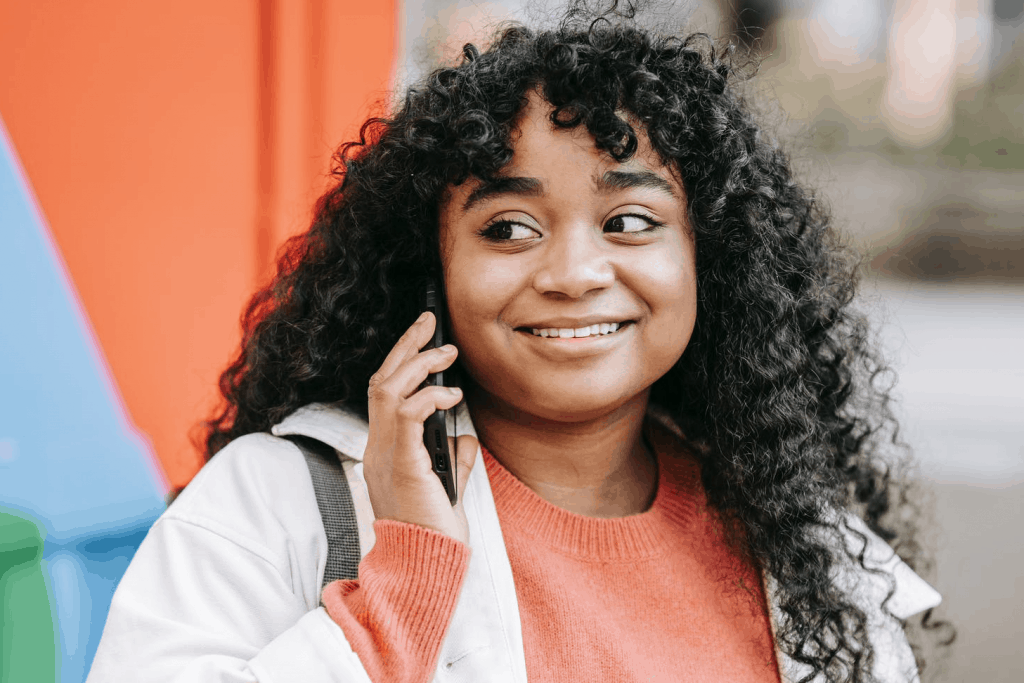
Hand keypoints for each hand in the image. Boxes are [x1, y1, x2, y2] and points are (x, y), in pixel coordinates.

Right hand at [363, 311, 478, 544]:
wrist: (428, 562)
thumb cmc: (436, 529)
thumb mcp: (446, 484)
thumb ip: (451, 457)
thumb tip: (465, 434)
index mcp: (384, 450)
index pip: (383, 393)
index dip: (400, 360)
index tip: (424, 336)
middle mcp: (377, 448)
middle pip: (380, 381)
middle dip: (405, 346)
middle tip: (430, 322)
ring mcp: (385, 455)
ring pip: (387, 390)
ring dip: (418, 365)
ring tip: (447, 354)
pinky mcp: (403, 464)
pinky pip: (407, 416)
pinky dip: (429, 397)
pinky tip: (451, 395)